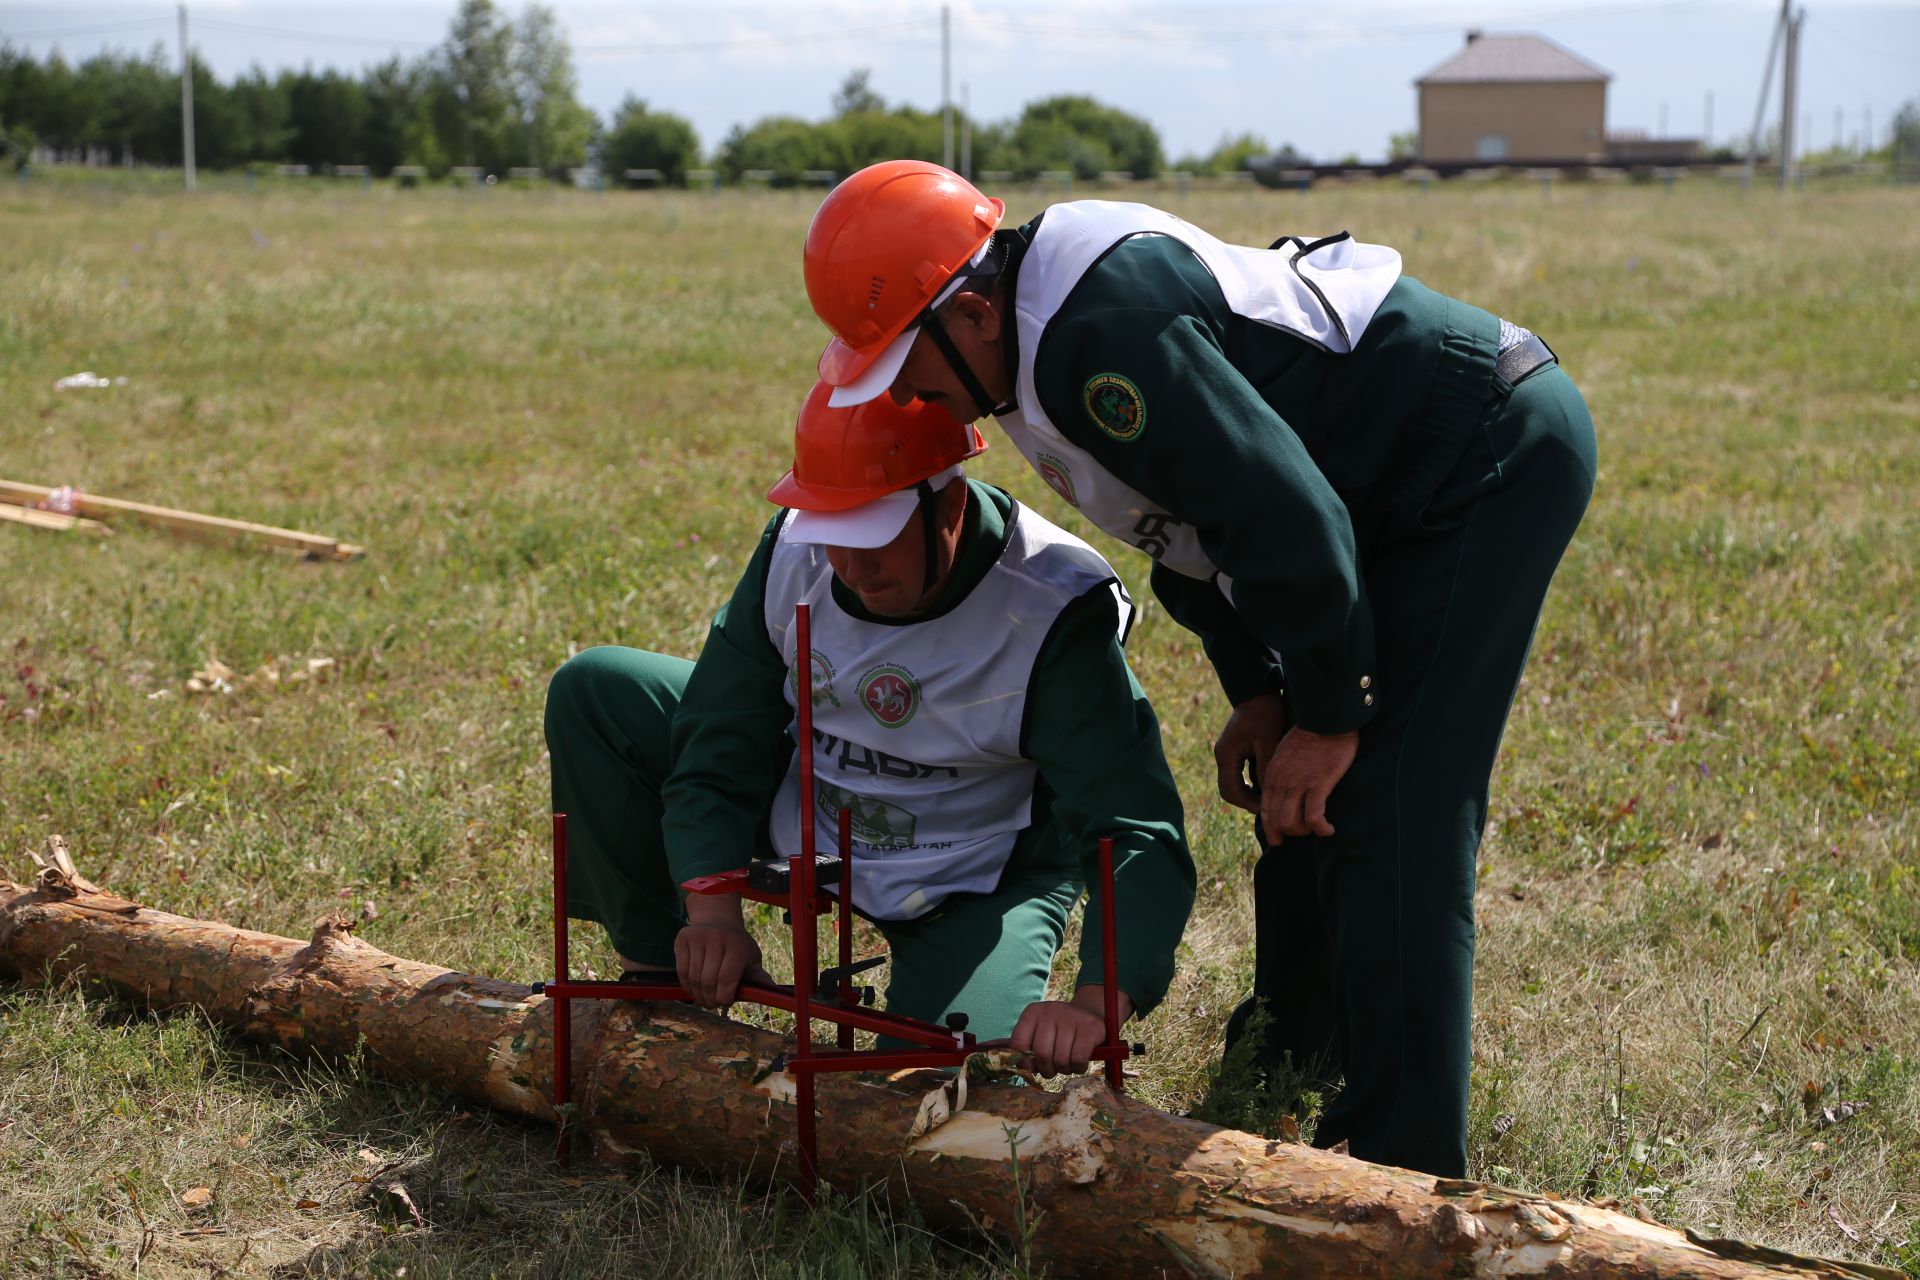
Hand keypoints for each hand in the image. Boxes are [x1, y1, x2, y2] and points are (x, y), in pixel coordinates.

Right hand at [675, 894, 767, 1007]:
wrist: (718, 920)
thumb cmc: (737, 945)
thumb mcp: (751, 958)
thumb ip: (760, 977)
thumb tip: (773, 993)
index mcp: (737, 945)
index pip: (726, 978)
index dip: (724, 996)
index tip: (726, 1002)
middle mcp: (717, 938)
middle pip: (708, 980)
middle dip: (710, 999)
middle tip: (713, 1005)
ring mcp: (698, 937)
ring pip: (694, 978)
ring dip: (698, 995)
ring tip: (703, 1000)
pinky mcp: (683, 939)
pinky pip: (681, 970)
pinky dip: (686, 985)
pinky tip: (693, 990)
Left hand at [1009, 985, 1134, 1077]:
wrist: (1091, 1013)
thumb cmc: (1060, 1029)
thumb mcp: (1039, 1031)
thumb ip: (1025, 1046)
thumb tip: (1010, 1061)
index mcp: (1033, 1012)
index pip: (1018, 1043)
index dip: (1024, 1062)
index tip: (1033, 1068)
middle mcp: (1050, 1011)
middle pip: (1041, 1054)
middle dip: (1047, 1070)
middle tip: (1053, 1070)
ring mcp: (1071, 1018)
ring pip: (1060, 1059)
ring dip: (1064, 1069)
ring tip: (1067, 1064)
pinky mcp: (1090, 1028)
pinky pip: (1078, 1059)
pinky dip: (1078, 1067)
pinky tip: (1079, 1063)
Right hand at [1214, 692, 1289, 811]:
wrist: (1259, 691)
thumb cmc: (1265, 714)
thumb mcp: (1269, 742)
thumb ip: (1266, 769)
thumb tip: (1269, 795)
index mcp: (1227, 755)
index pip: (1231, 790)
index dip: (1248, 803)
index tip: (1266, 808)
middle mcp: (1222, 756)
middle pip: (1228, 790)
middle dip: (1246, 801)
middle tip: (1268, 807)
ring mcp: (1226, 753)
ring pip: (1232, 784)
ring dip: (1247, 793)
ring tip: (1268, 798)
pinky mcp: (1233, 750)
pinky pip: (1237, 774)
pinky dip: (1248, 784)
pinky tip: (1265, 784)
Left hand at [1258, 726, 1359, 841]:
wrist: (1326, 717)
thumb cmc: (1312, 734)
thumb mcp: (1286, 753)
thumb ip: (1283, 771)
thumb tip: (1287, 789)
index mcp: (1272, 775)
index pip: (1265, 810)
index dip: (1271, 828)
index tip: (1279, 838)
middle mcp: (1281, 782)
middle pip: (1277, 820)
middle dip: (1288, 833)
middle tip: (1303, 834)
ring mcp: (1298, 784)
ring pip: (1292, 823)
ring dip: (1304, 831)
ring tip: (1317, 829)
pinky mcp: (1318, 784)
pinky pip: (1314, 817)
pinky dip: (1321, 828)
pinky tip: (1329, 830)